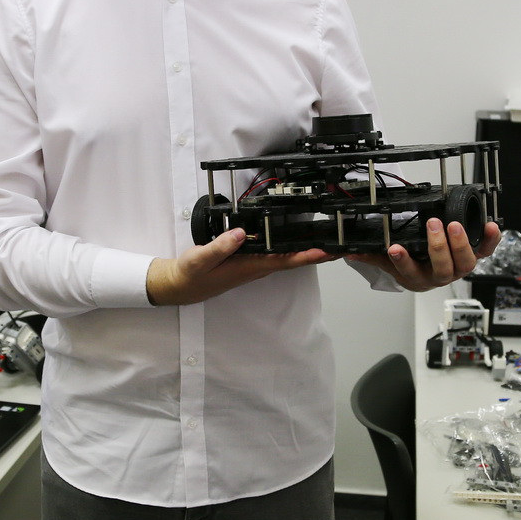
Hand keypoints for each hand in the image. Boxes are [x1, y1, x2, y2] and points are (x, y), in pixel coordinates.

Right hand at [147, 228, 336, 305]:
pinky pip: (275, 255)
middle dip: (316, 254)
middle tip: (341, 245)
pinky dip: (290, 248)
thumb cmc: (190, 274)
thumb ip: (220, 246)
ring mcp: (253, 266)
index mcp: (248, 267)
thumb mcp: (200, 260)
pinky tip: (296, 241)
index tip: (327, 251)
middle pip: (292, 260)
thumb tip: (241, 233)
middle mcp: (256, 268)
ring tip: (327, 241)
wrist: (180, 286)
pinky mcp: (248, 262)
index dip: (307, 256)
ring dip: (307, 251)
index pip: (284, 261)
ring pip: (285, 258)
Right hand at [347, 218, 499, 291]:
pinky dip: (490, 240)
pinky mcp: (474, 257)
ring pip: (465, 264)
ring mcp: (459, 267)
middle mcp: (440, 276)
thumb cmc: (412, 265)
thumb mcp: (389, 263)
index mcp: (418, 278)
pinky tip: (490, 226)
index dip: (404, 262)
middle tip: (433, 225)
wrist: (430, 271)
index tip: (395, 248)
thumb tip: (350, 249)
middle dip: (439, 247)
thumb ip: (372, 256)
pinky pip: (486, 252)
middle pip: (443, 269)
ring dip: (461, 244)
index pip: (409, 273)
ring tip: (454, 225)